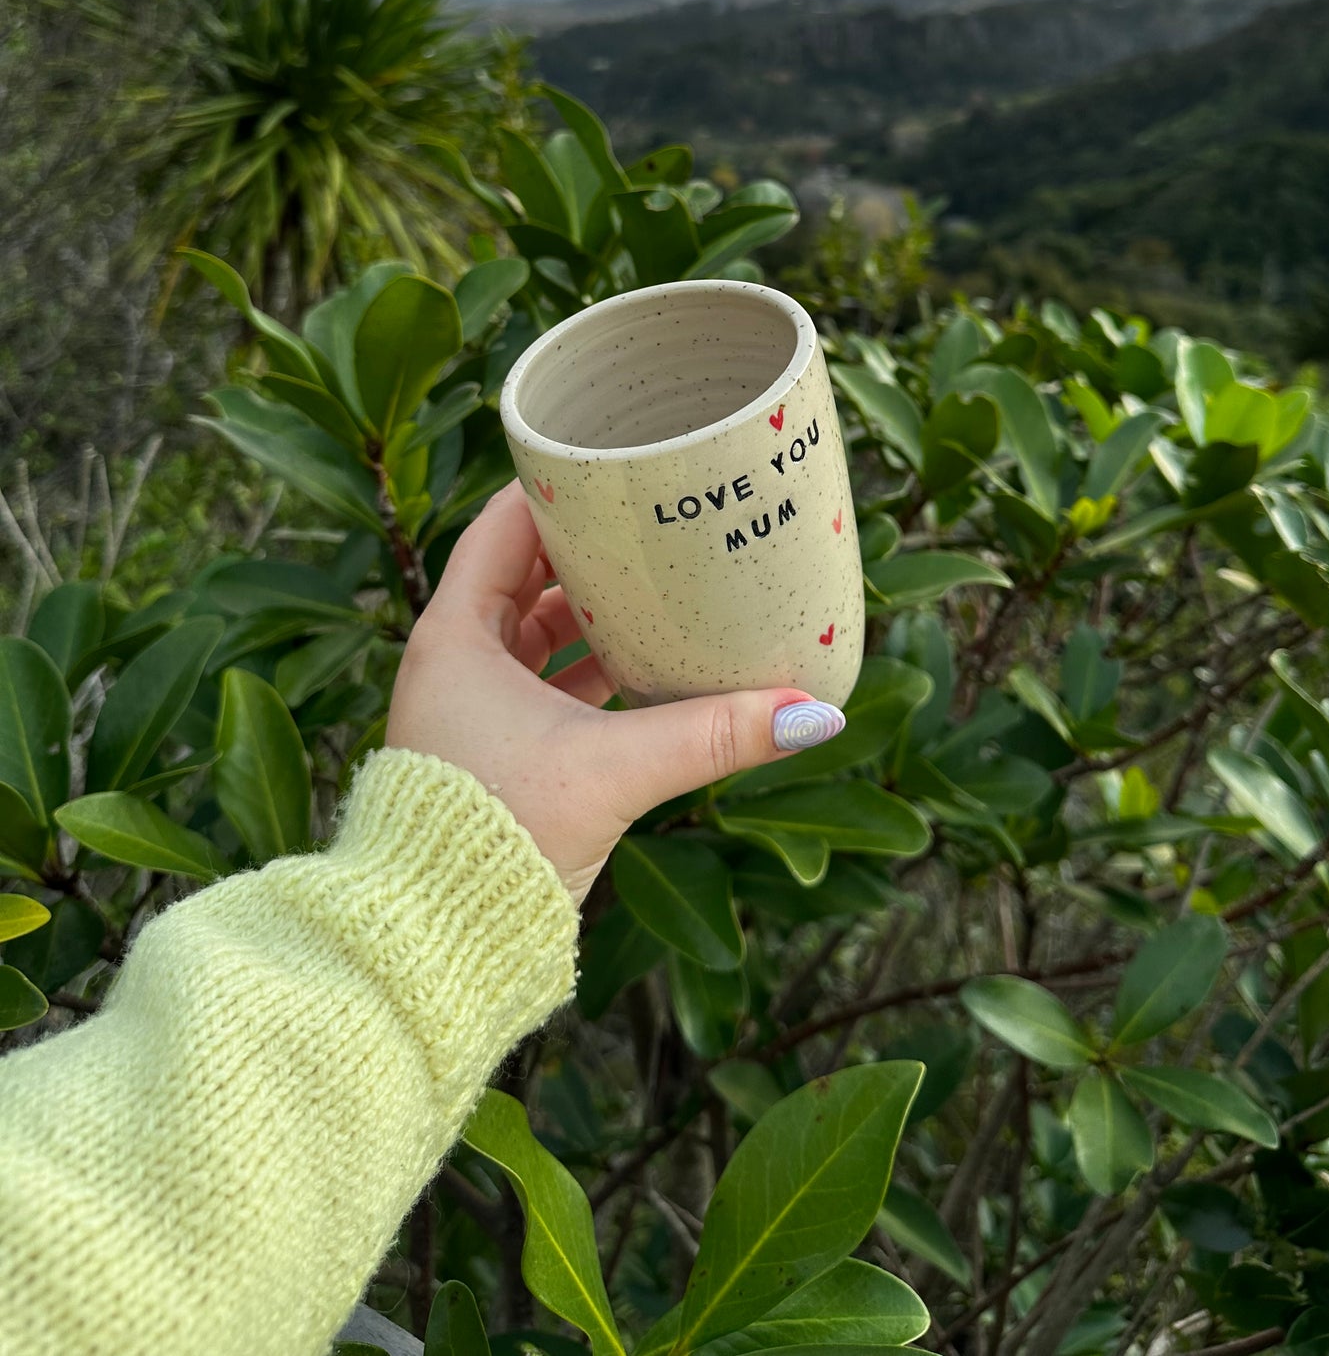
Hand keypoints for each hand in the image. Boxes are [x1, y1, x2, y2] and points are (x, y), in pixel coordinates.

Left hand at [386, 481, 845, 902]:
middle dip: (591, 553)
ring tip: (666, 589)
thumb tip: (812, 712)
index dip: (555, 490)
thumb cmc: (491, 837)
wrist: (435, 944)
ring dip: (595, 615)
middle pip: (526, 575)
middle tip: (658, 524)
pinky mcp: (497, 754)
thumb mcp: (613, 771)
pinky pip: (549, 686)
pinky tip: (649, 669)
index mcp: (454, 636)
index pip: (502, 526)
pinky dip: (594, 670)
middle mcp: (455, 662)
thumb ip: (711, 735)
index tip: (614, 466)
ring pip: (539, 635)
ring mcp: (473, 710)